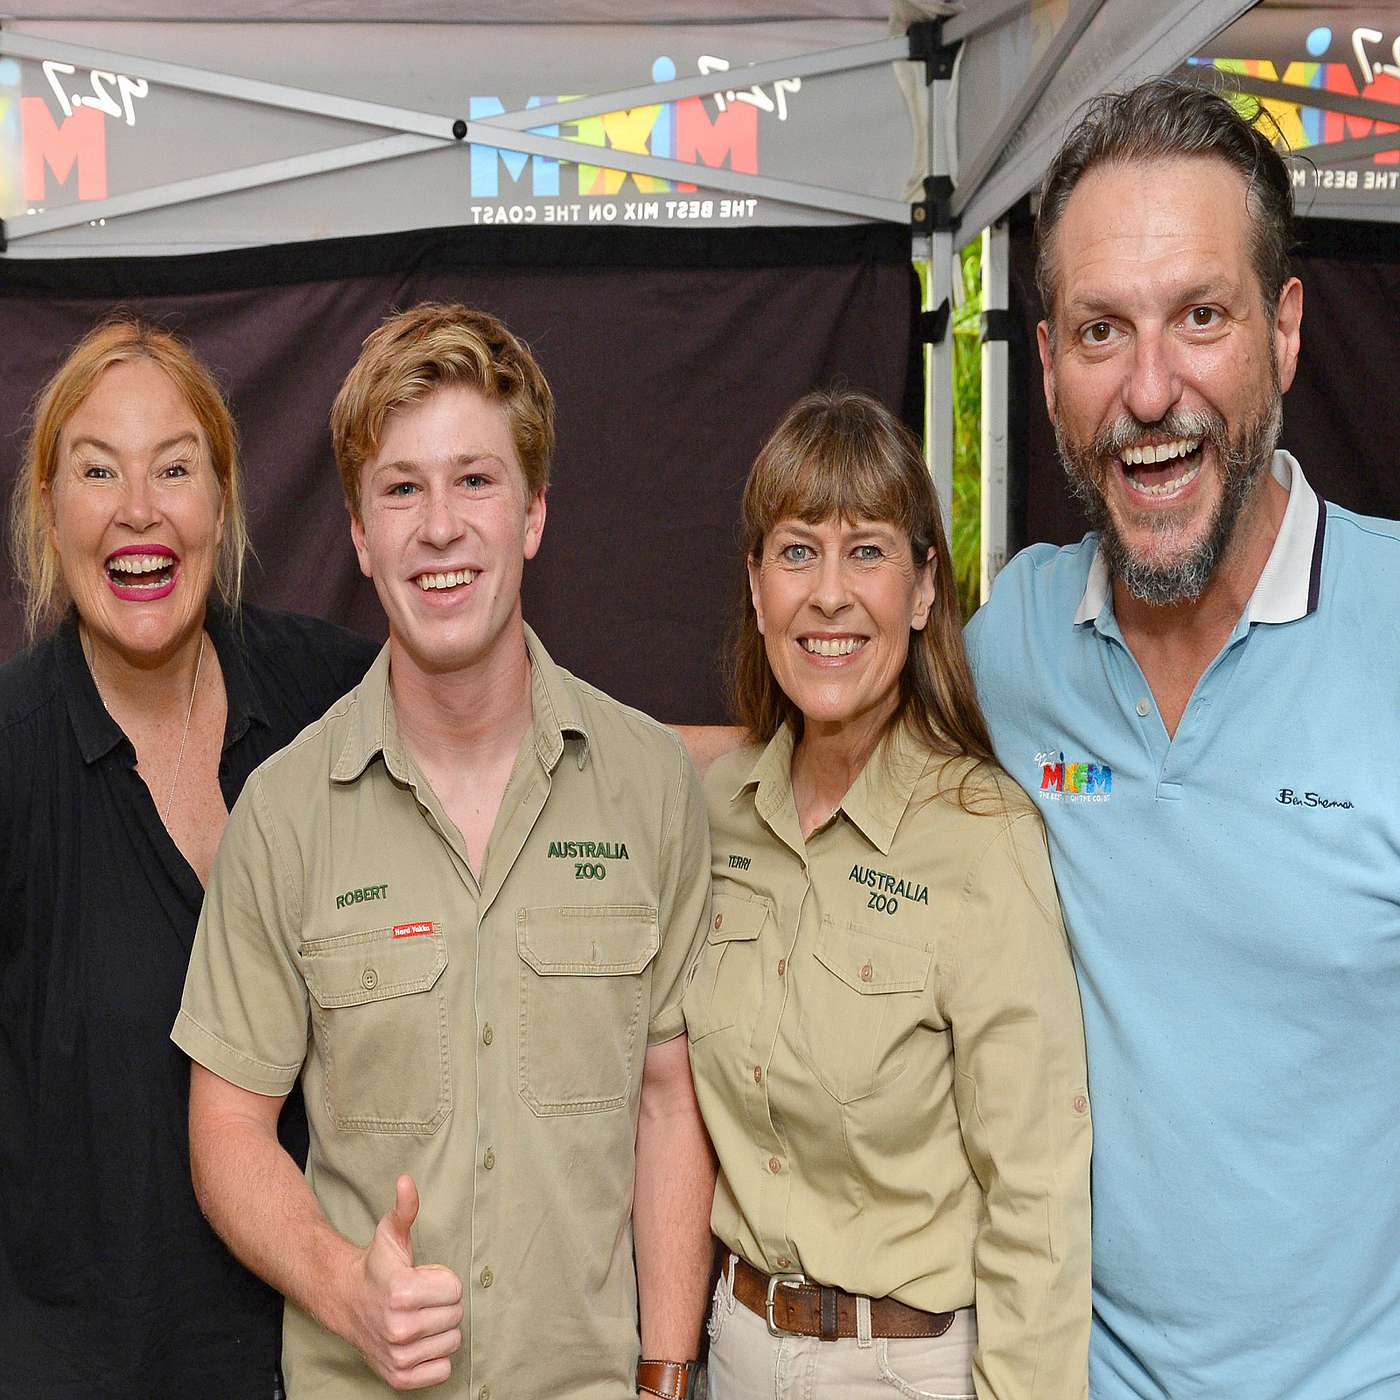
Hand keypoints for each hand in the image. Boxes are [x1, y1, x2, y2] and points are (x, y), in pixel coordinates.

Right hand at [344, 1175, 463, 1390]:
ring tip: (419, 1317)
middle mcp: (399, 1328)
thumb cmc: (376, 1266)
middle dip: (444, 1303)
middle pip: (456, 1315)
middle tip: (421, 1298)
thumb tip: (407, 1181)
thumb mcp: (390, 1233)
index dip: (443, 1280)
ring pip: (452, 1342)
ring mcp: (398, 1356)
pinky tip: (420, 1341)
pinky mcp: (398, 1377)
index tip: (423, 1277)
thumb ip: (404, 1208)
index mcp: (402, 1292)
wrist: (346, 1301)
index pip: (455, 1289)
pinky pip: (442, 1371)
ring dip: (441, 1329)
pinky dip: (436, 1357)